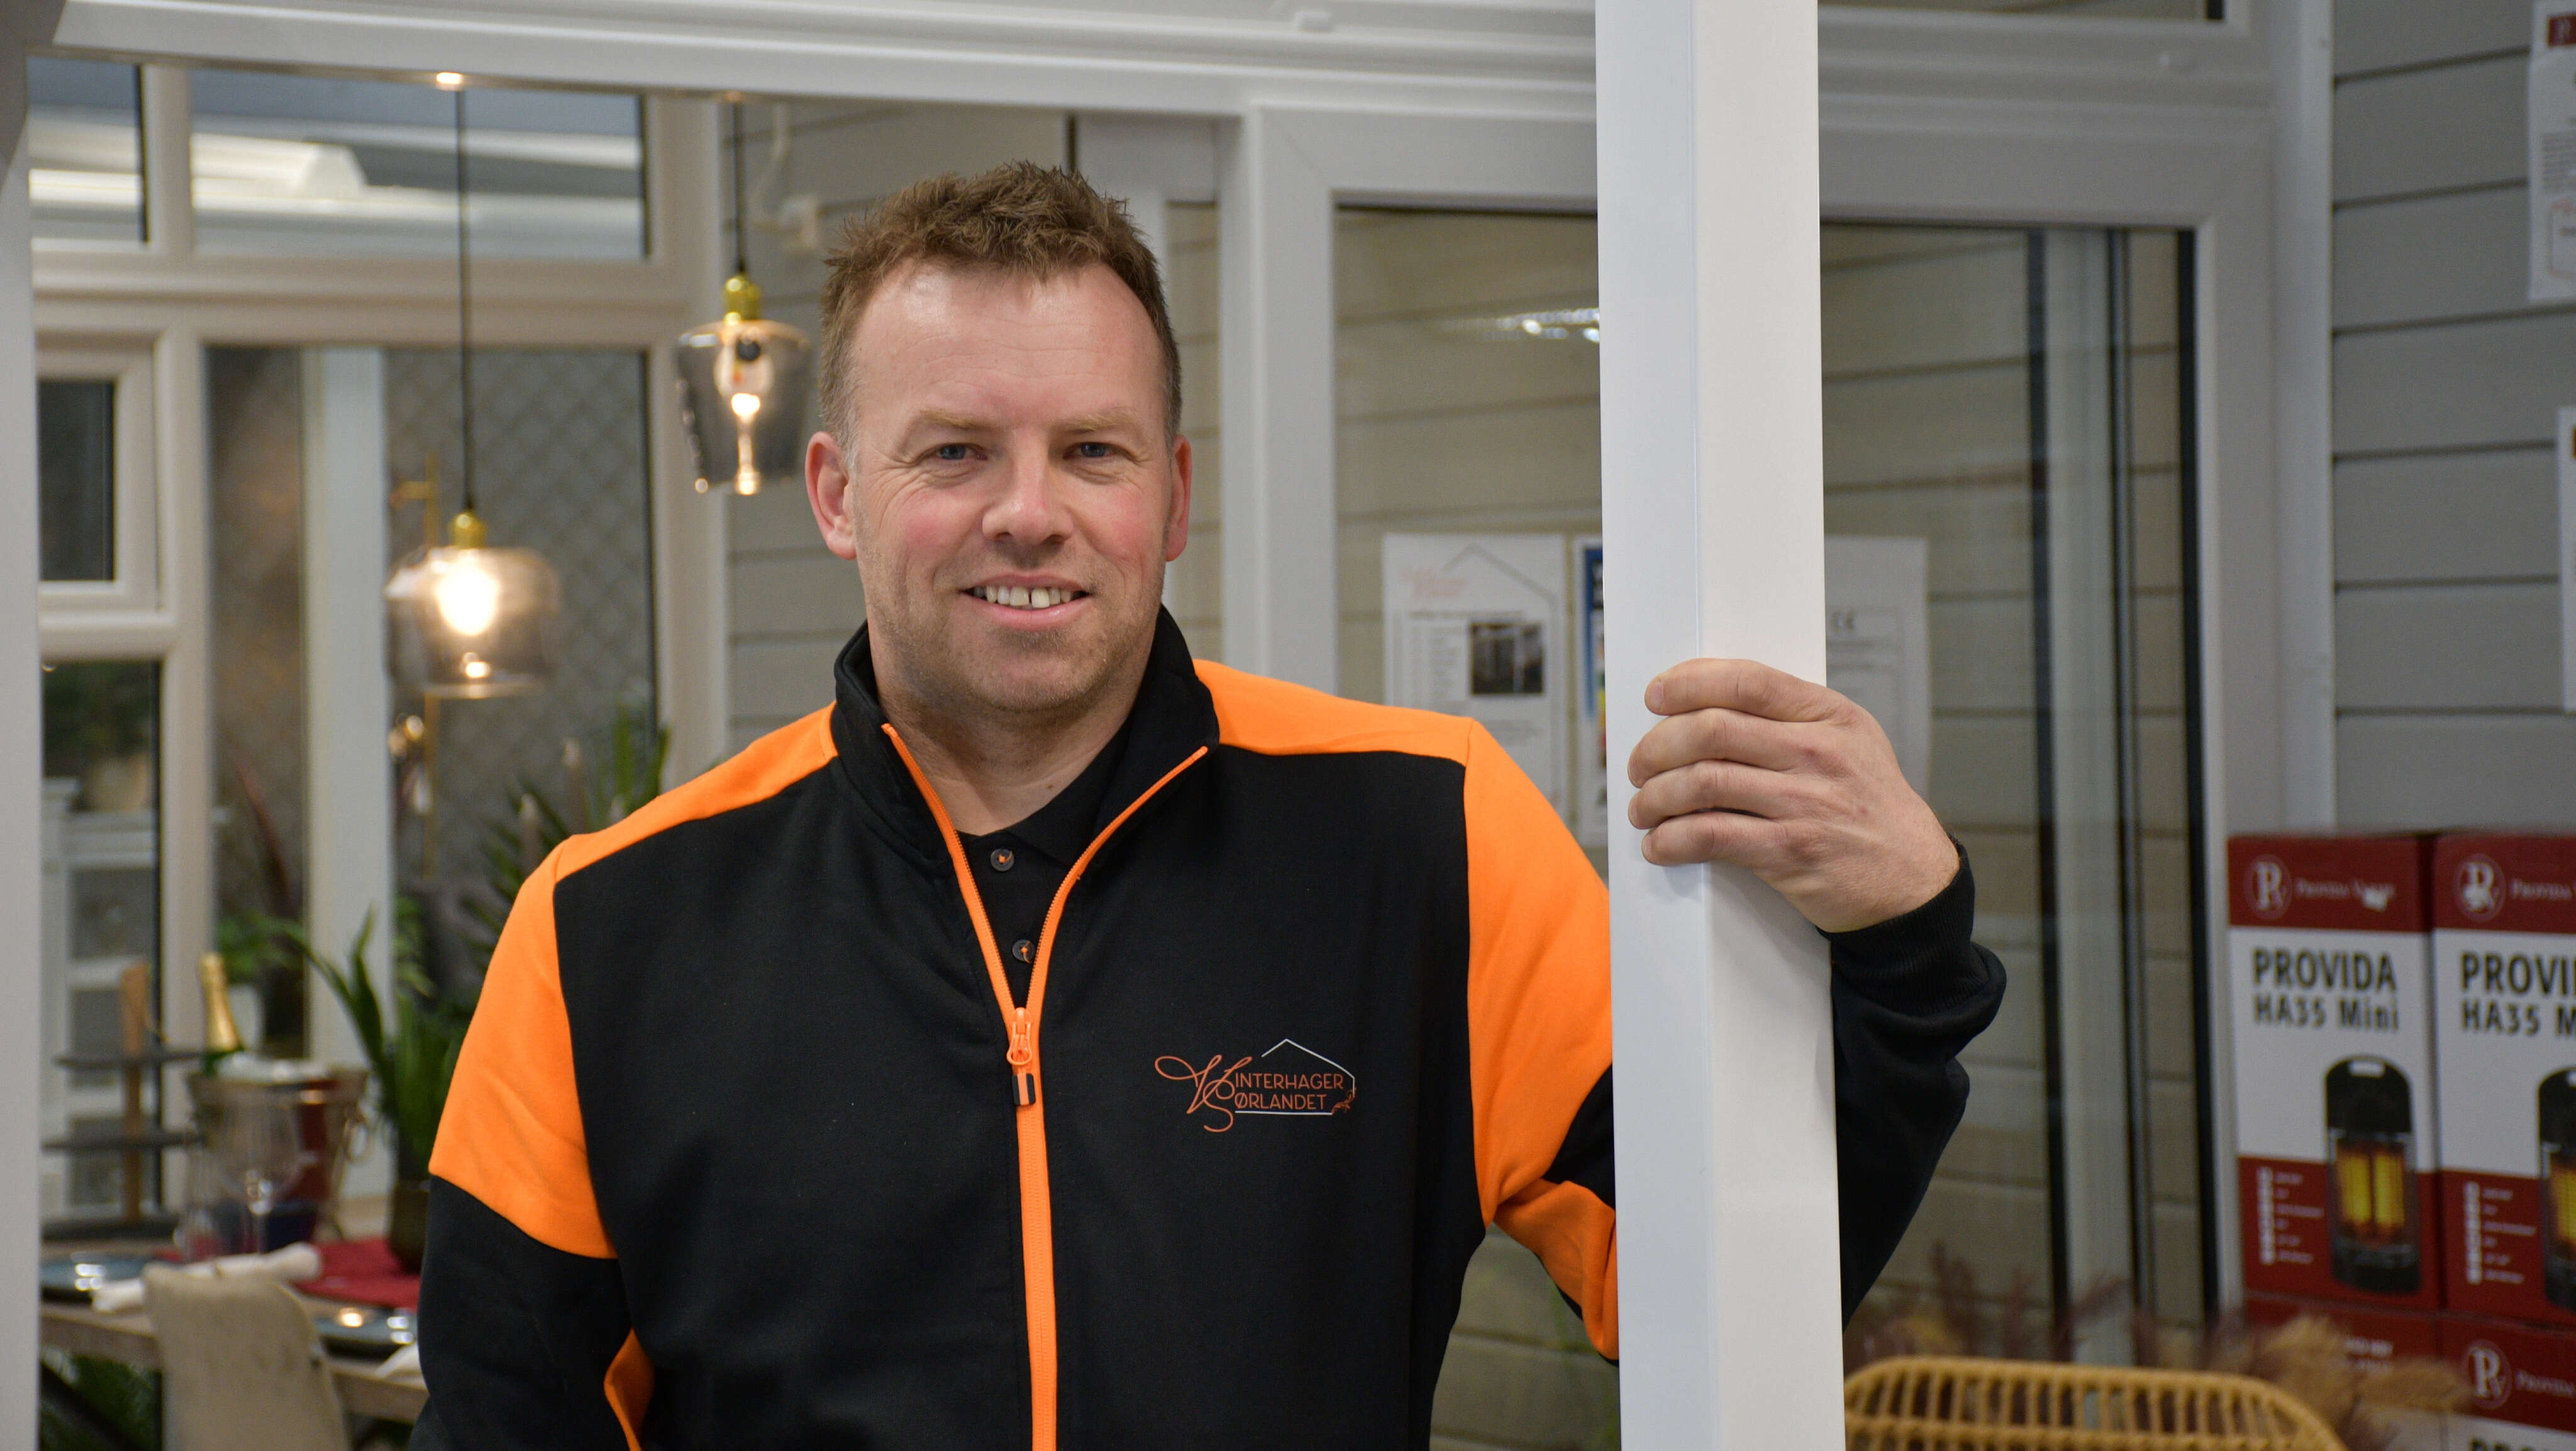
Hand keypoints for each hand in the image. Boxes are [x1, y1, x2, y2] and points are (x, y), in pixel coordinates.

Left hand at [1626, 658, 1956, 932]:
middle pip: (1712, 730)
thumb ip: (1790, 719)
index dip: (1689, 682)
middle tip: (1638, 764)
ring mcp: (1805, 803)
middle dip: (1657, 746)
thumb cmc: (1867, 806)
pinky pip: (1711, 836)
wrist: (1910, 879)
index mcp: (1829, 716)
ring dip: (1656, 796)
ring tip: (1642, 808)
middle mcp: (1817, 753)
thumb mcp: (1849, 742)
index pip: (1747, 681)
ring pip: (1703, 783)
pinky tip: (1660, 845)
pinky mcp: (1790, 852)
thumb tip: (1706, 707)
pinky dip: (1672, 840)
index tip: (1655, 695)